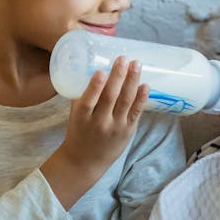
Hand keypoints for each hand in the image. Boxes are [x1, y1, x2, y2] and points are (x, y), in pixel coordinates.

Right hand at [42, 58, 148, 207]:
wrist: (85, 161)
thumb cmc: (79, 132)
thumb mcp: (75, 115)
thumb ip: (81, 95)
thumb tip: (89, 67)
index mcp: (81, 117)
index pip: (88, 101)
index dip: (95, 86)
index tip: (102, 71)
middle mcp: (99, 123)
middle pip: (110, 98)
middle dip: (118, 76)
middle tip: (123, 59)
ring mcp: (115, 127)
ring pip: (125, 102)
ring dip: (132, 81)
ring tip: (136, 64)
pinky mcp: (127, 131)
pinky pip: (136, 112)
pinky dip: (141, 98)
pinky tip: (145, 85)